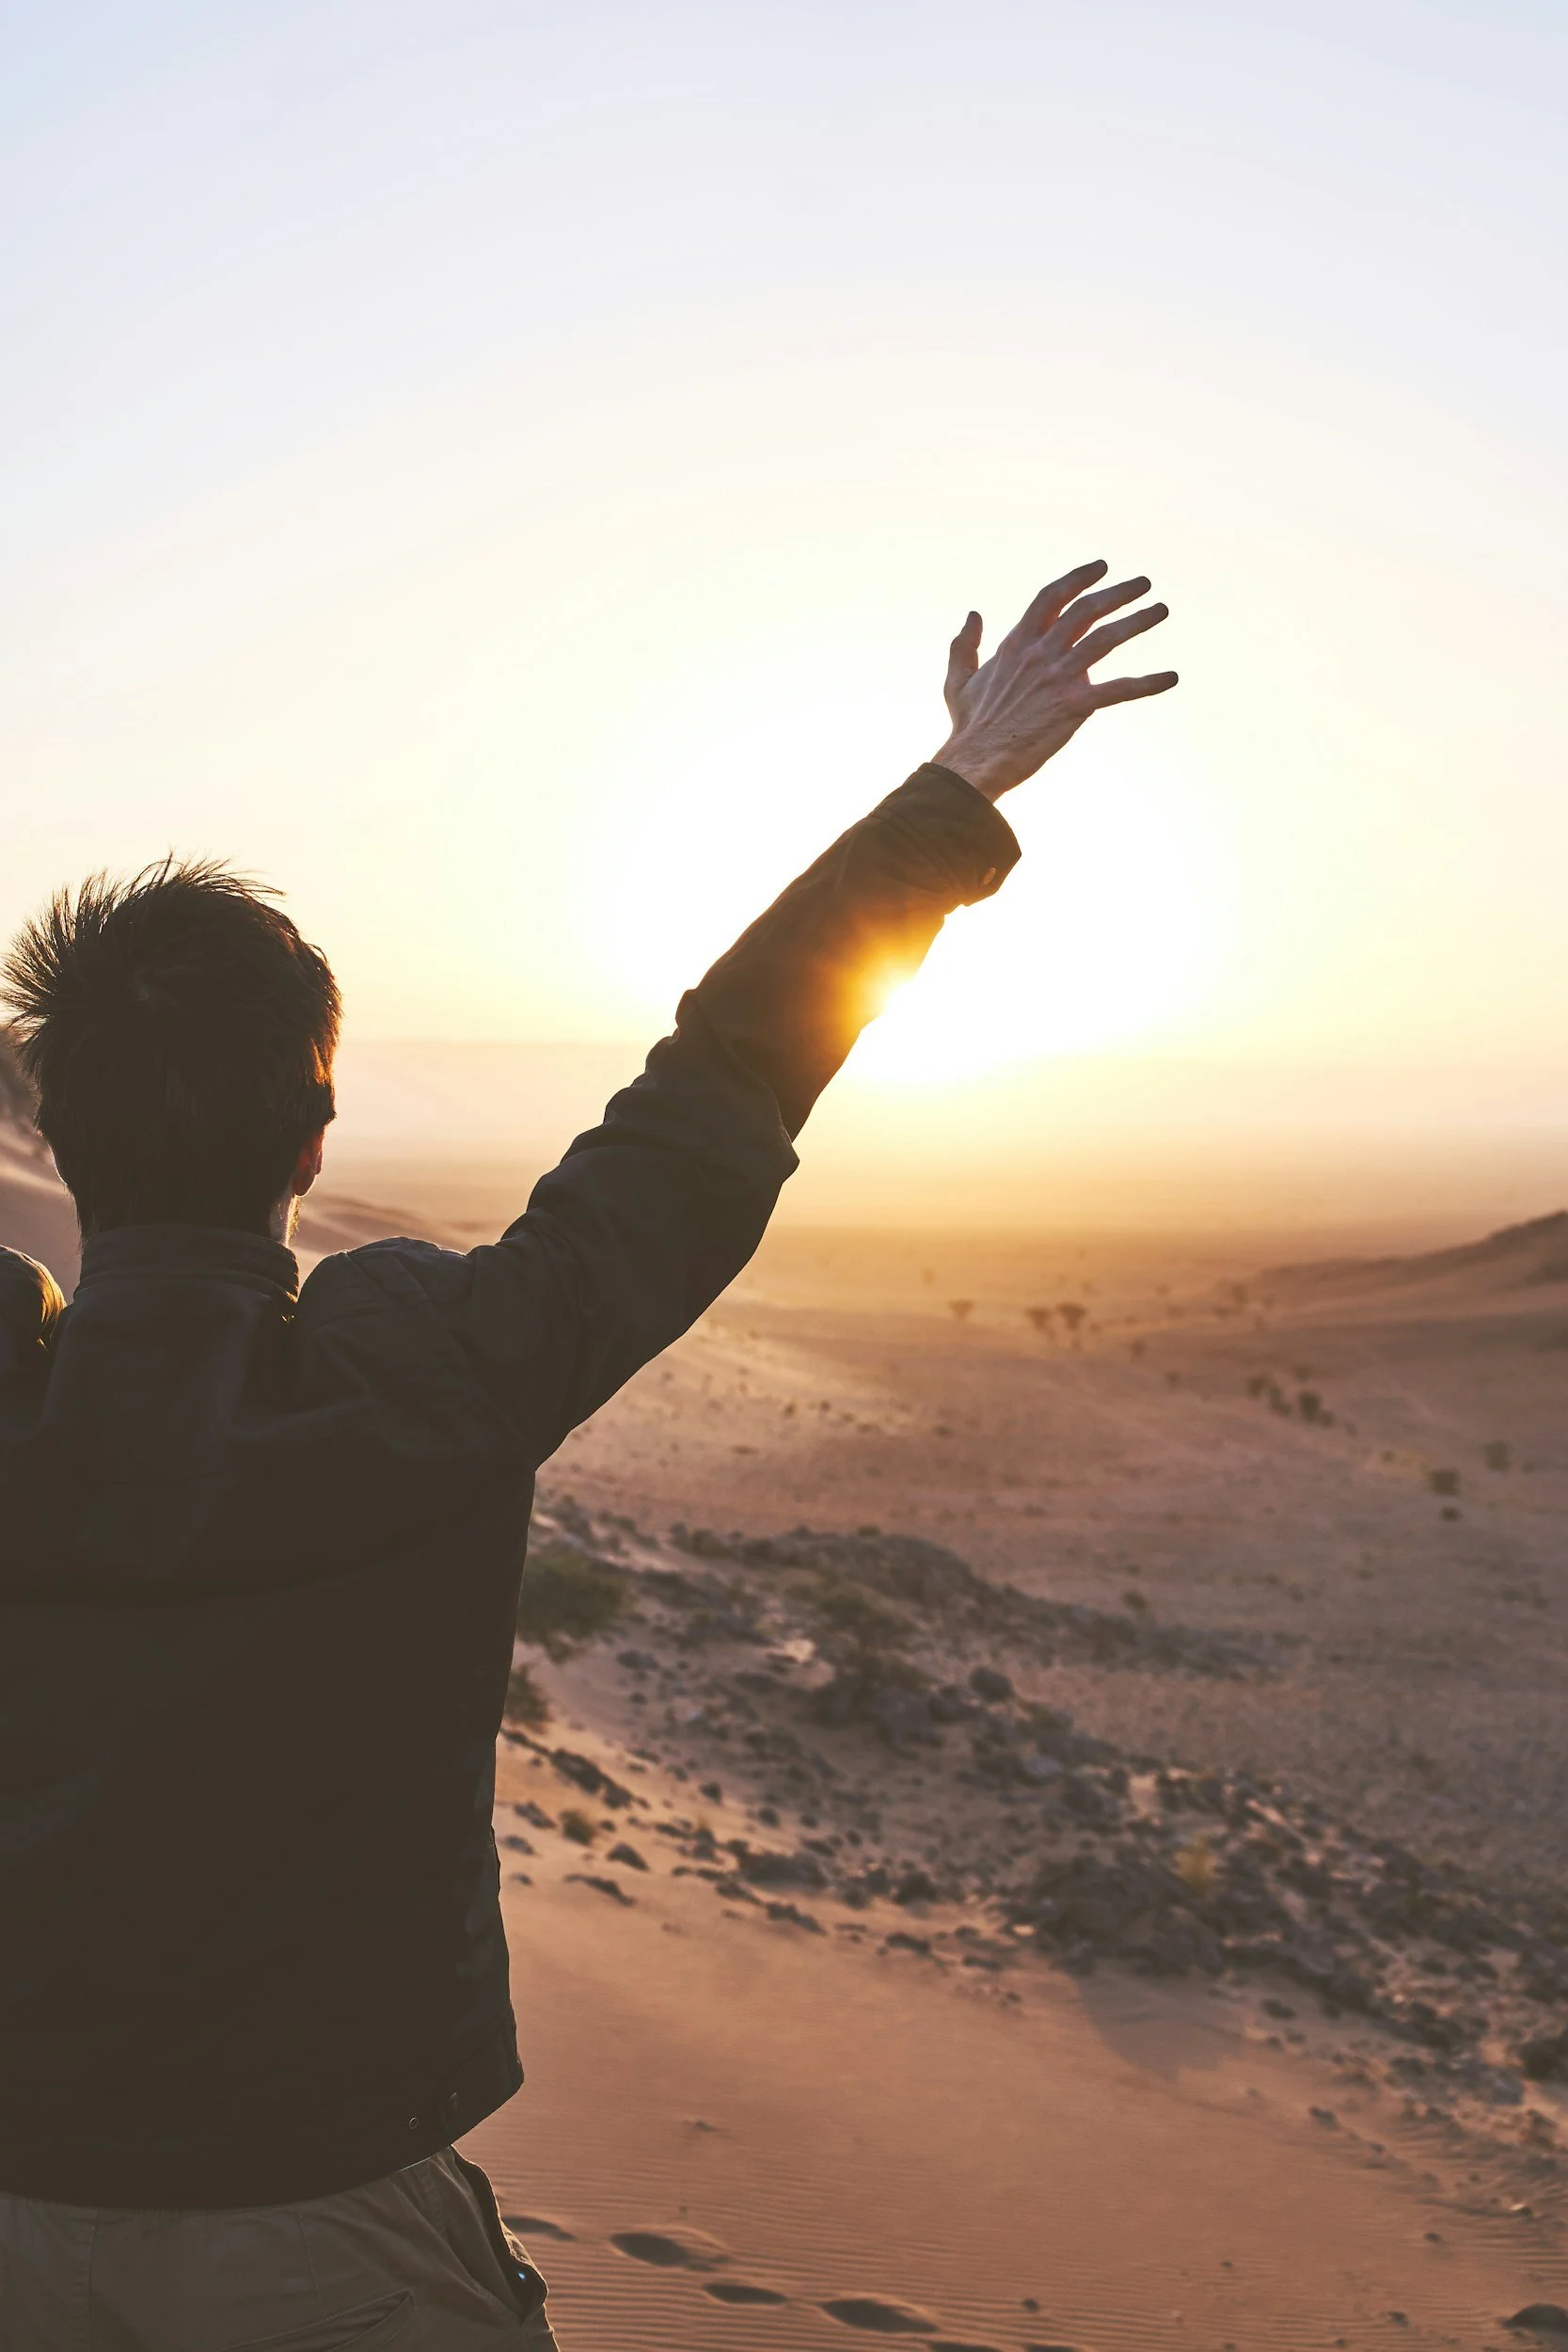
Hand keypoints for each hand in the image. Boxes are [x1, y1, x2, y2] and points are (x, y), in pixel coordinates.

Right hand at [933, 560, 1175, 801]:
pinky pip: (1119, 689)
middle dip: (1118, 593)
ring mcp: (1059, 678)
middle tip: (1144, 583)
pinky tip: (1172, 677)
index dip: (1078, 578)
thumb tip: (972, 614)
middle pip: (1086, 610)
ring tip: (1161, 611)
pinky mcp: (1074, 706)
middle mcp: (1040, 653)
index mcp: (1016, 644)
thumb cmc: (968, 726)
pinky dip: (1148, 683)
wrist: (975, 762)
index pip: (1052, 598)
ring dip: (1137, 621)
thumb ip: (965, 645)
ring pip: (1106, 639)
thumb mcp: (958, 680)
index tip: (1102, 567)